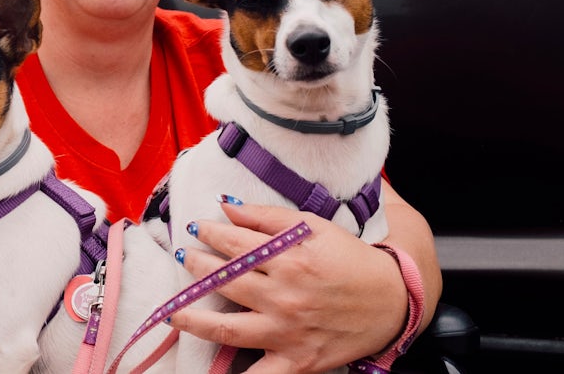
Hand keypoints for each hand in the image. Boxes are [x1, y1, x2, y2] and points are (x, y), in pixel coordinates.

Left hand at [170, 202, 406, 372]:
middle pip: (225, 281)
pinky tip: (213, 372)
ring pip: (228, 329)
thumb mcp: (314, 227)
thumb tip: (226, 206)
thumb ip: (267, 216)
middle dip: (196, 267)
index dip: (209, 234)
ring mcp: (288, 332)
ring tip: (173, 311)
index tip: (195, 228)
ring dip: (194, 319)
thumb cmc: (350, 259)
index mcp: (289, 259)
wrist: (391, 301)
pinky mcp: (297, 362)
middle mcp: (284, 297)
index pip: (234, 244)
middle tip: (182, 258)